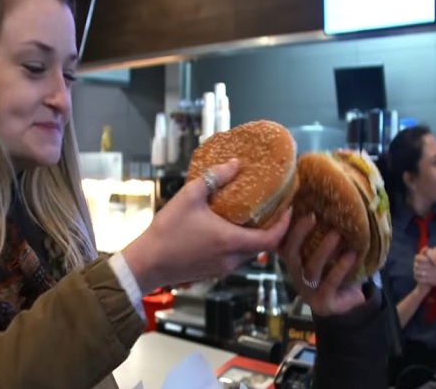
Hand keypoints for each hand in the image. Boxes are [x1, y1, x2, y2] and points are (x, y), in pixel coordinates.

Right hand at [122, 159, 291, 293]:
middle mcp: (231, 258)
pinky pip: (235, 257)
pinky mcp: (212, 271)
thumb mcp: (190, 196)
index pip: (271, 239)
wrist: (147, 263)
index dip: (284, 225)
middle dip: (272, 229)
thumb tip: (235, 163)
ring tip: (253, 216)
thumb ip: (215, 178)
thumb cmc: (168, 231)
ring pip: (249, 253)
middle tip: (273, 209)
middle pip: (263, 246)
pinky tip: (230, 229)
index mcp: (231, 241)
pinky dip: (240, 244)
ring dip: (255, 237)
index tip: (288, 209)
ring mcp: (222, 268)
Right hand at [278, 214, 365, 316]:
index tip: (291, 209)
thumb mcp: (325, 252)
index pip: (283, 243)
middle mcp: (297, 274)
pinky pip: (330, 283)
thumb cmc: (334, 271)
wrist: (347, 303)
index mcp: (295, 261)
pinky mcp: (322, 302)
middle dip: (300, 234)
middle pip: (292, 254)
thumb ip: (322, 233)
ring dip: (324, 249)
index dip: (283, 228)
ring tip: (337, 234)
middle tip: (312, 216)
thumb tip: (325, 199)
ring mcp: (308, 290)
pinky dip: (341, 267)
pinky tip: (352, 255)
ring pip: (311, 268)